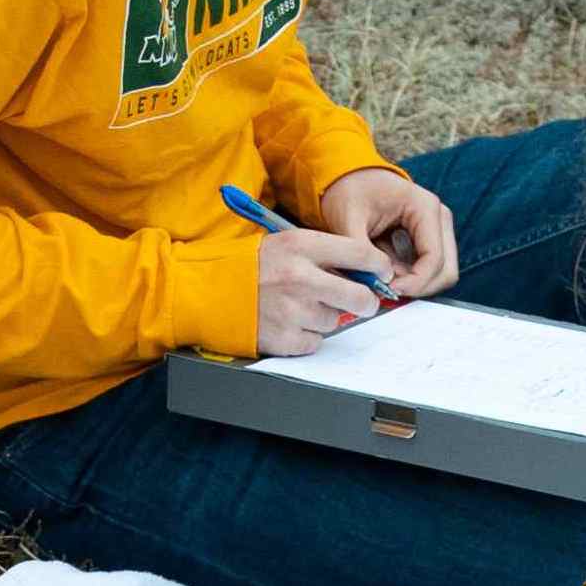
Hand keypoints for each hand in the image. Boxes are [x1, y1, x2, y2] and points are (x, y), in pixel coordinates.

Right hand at [257, 226, 396, 355]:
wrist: (204, 291)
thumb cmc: (249, 266)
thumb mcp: (285, 243)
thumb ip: (324, 255)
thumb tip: (365, 274)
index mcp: (301, 246)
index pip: (361, 253)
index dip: (379, 267)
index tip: (382, 274)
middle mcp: (300, 277)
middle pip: (360, 297)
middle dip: (365, 302)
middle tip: (361, 302)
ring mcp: (292, 311)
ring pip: (336, 321)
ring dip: (325, 317)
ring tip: (299, 307)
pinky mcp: (284, 338)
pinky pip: (315, 342)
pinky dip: (305, 336)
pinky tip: (287, 323)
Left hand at [320, 166, 459, 296]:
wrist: (347, 176)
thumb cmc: (348, 191)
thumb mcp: (347, 221)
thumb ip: (362, 253)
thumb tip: (380, 283)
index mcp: (424, 207)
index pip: (434, 259)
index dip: (414, 283)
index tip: (388, 292)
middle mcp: (438, 216)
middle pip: (446, 270)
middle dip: (417, 287)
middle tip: (386, 291)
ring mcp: (437, 227)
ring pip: (441, 272)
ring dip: (414, 284)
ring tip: (382, 280)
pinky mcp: (429, 237)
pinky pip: (430, 267)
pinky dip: (411, 278)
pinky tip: (386, 273)